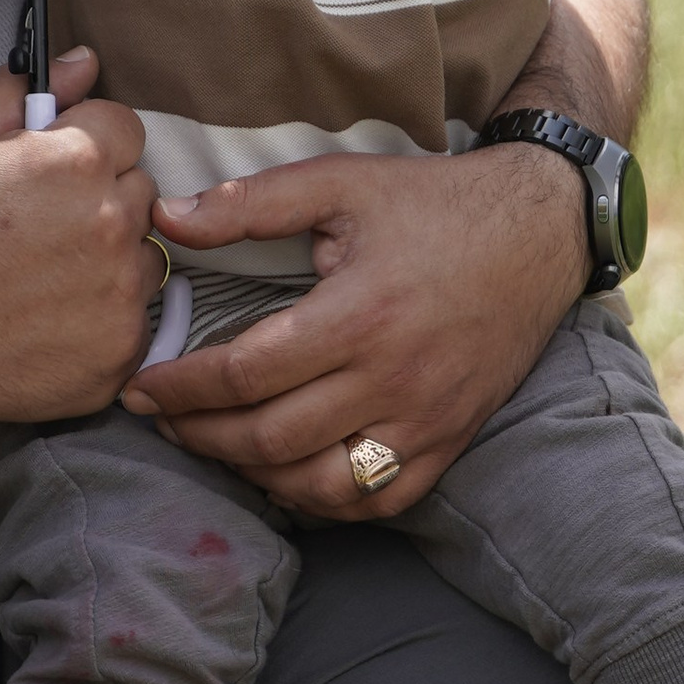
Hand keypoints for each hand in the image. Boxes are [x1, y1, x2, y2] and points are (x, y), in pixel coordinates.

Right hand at [0, 49, 160, 419]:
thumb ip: (21, 90)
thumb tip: (83, 60)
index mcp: (78, 161)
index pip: (127, 128)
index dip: (89, 145)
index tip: (56, 172)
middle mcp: (112, 222)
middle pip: (140, 189)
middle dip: (103, 197)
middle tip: (45, 225)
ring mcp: (122, 290)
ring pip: (145, 252)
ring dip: (112, 256)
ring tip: (48, 273)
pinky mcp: (123, 346)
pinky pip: (138, 314)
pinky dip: (107, 314)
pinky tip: (55, 315)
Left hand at [124, 145, 589, 516]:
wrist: (541, 232)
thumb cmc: (435, 204)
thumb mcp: (342, 182)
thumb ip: (252, 203)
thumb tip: (167, 219)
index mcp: (361, 313)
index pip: (246, 372)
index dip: (182, 386)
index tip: (142, 383)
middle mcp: (394, 377)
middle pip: (271, 437)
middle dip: (201, 435)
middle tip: (161, 419)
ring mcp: (426, 419)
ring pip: (319, 483)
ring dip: (252, 474)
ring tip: (214, 445)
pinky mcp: (450, 439)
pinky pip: (377, 500)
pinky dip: (322, 500)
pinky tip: (285, 474)